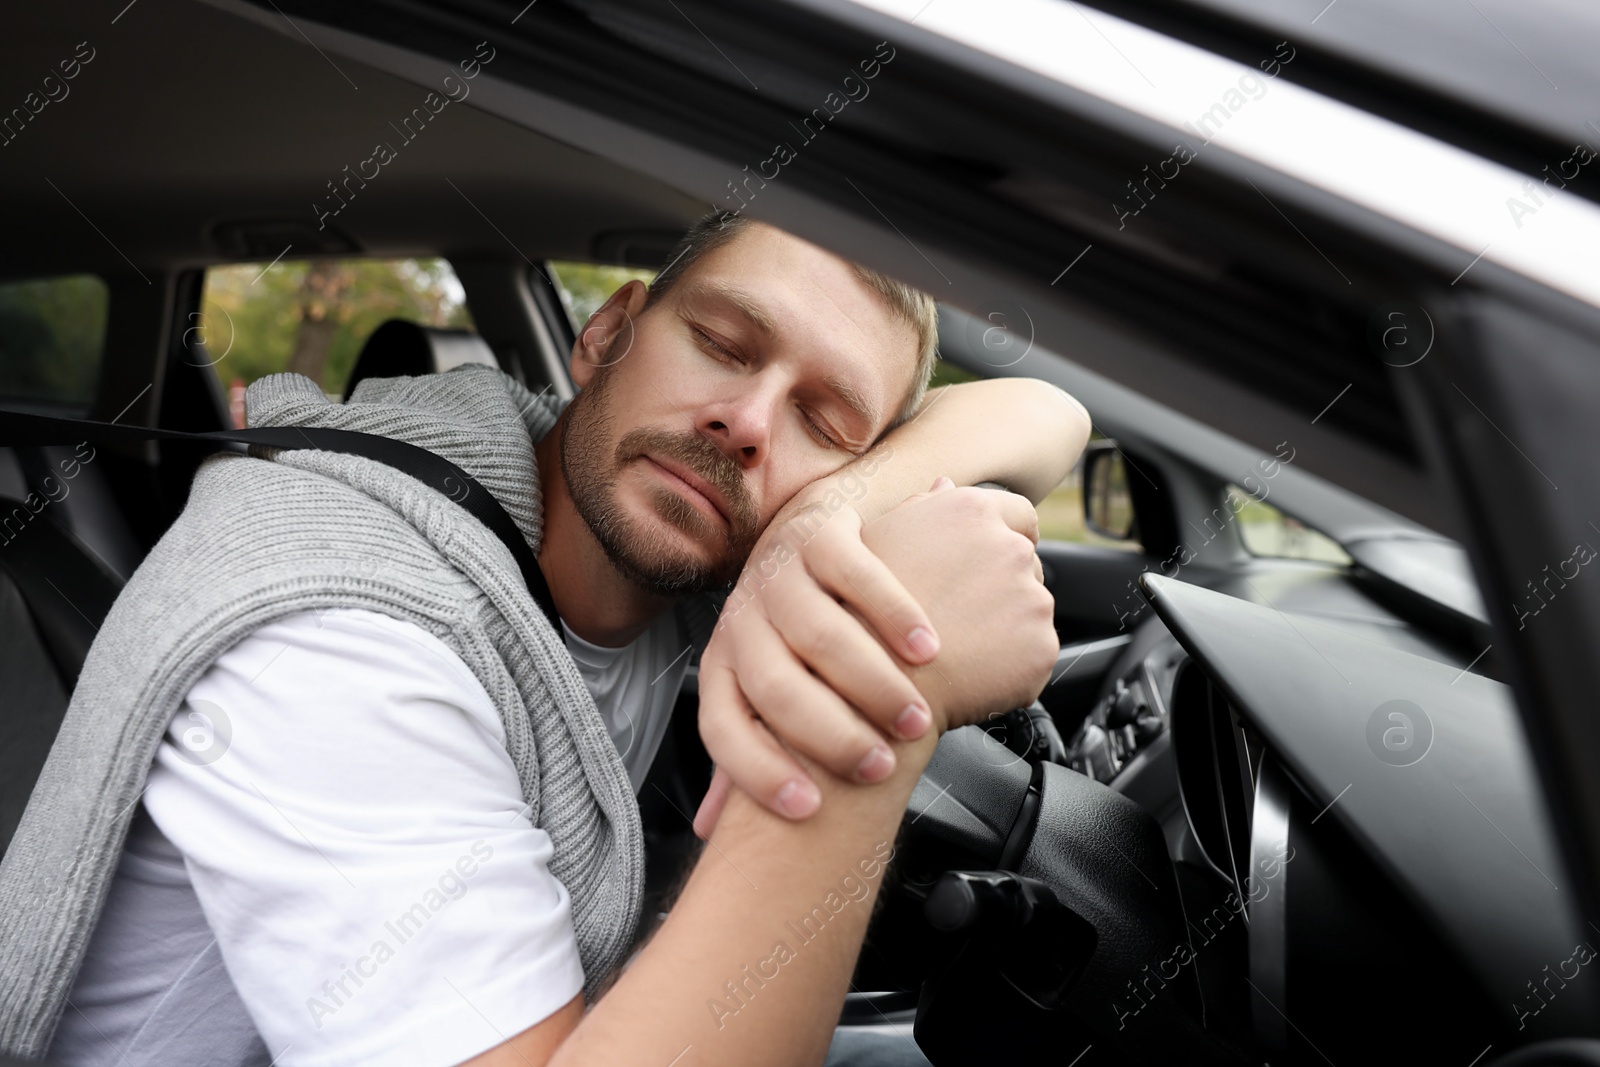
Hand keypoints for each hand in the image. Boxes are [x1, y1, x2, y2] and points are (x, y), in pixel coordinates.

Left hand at [694, 490, 943, 834]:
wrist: (814, 527)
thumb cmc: (797, 627)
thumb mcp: (768, 681)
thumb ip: (750, 748)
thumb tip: (712, 831)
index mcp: (725, 663)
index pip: (723, 727)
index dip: (758, 773)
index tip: (812, 808)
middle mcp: (743, 617)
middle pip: (775, 685)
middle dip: (830, 734)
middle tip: (882, 765)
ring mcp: (779, 571)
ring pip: (817, 632)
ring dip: (870, 681)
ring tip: (915, 717)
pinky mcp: (820, 530)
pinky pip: (854, 572)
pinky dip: (893, 613)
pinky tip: (927, 648)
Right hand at [859, 482, 1057, 730]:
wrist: (872, 683)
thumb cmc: (859, 608)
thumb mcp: (874, 539)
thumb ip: (919, 508)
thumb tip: (945, 487)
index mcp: (971, 512)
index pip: (1019, 514)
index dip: (1005, 537)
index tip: (987, 563)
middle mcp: (1009, 548)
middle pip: (1025, 563)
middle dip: (1001, 583)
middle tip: (958, 613)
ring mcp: (1031, 599)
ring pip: (1030, 608)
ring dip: (1006, 623)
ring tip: (957, 643)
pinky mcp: (1041, 646)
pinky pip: (1033, 652)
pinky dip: (1011, 662)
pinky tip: (970, 668)